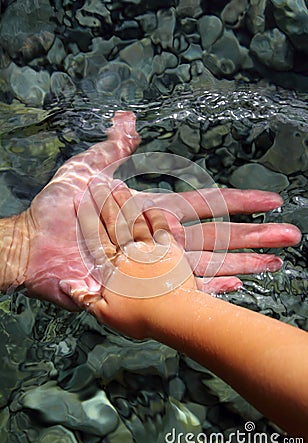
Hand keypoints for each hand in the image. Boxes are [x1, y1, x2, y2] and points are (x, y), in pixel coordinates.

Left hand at [16, 111, 299, 309]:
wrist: (34, 243)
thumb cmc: (58, 208)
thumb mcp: (86, 170)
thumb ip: (112, 149)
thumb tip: (126, 119)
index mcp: (154, 212)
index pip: (206, 204)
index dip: (239, 202)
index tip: (270, 201)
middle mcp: (161, 239)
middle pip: (217, 236)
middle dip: (254, 235)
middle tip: (289, 236)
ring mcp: (153, 264)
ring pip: (207, 263)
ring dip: (242, 263)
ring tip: (275, 263)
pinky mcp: (141, 286)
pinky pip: (181, 289)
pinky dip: (209, 289)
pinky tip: (235, 288)